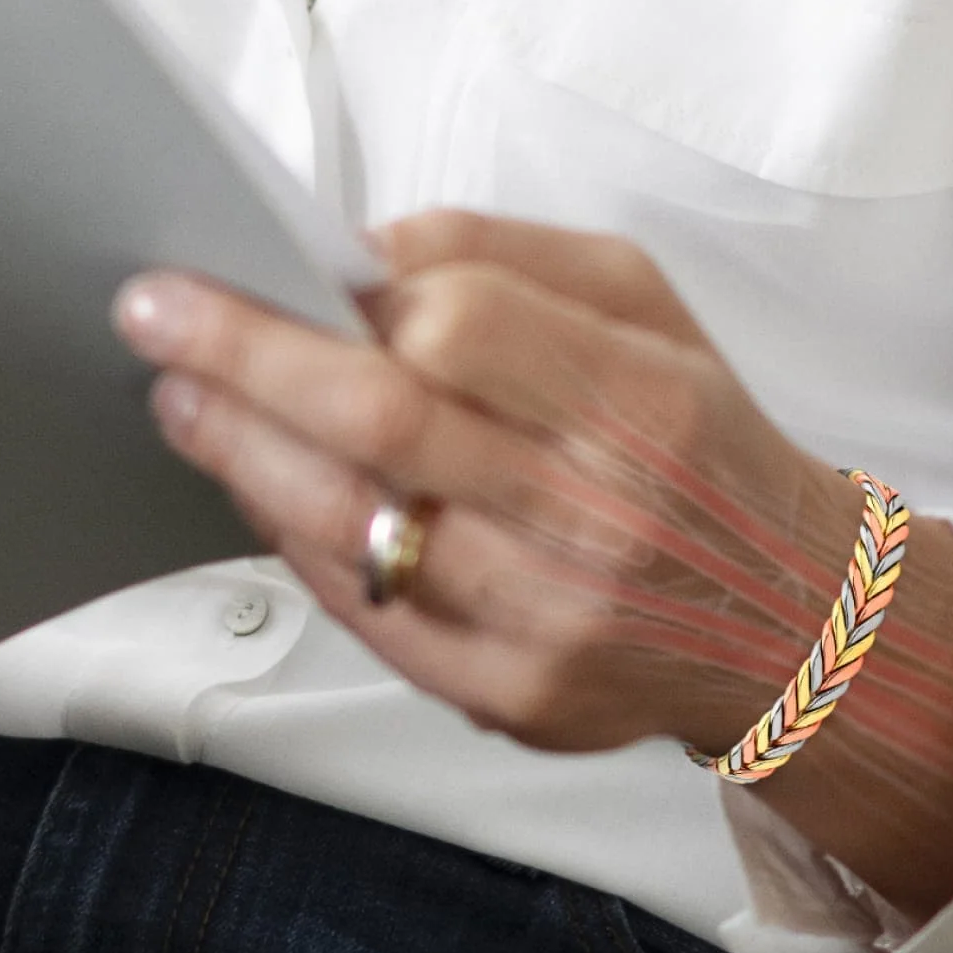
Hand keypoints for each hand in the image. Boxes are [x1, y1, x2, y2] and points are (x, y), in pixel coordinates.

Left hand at [114, 211, 952, 912]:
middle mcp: (598, 517)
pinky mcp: (512, 701)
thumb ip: (510, 259)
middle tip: (158, 313)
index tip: (260, 258)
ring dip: (245, 454)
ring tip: (183, 398)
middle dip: (249, 359)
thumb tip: (369, 251)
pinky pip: (368, 614)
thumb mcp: (646, 307)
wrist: (793, 622)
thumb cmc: (698, 443)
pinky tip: (258, 488)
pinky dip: (299, 543)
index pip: (468, 330)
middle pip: (385, 424)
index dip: (352, 294)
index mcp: (640, 401)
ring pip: (356, 528)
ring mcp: (550, 621)